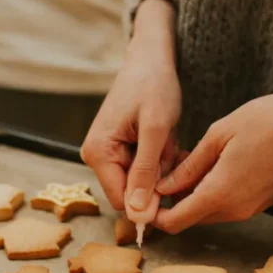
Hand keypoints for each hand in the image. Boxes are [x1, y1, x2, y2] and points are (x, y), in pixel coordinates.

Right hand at [81, 0, 179, 218]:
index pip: (121, 201)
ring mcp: (107, 154)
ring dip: (161, 168)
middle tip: (172, 150)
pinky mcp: (118, 150)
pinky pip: (142, 169)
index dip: (150, 203)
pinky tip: (168, 142)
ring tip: (170, 141)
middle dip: (157, 178)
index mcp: (98, 153)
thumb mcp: (155, 130)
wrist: (150, 59)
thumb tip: (138, 213)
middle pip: (131, 192)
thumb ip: (145, 172)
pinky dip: (160, 160)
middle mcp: (96, 157)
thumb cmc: (153, 86)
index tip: (176, 186)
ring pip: (141, 182)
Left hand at [153, 85, 272, 232]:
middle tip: (166, 167)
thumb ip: (190, 166)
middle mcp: (235, 211)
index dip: (154, 212)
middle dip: (172, 200)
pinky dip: (212, 191)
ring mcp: (250, 209)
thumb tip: (164, 186)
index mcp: (220, 194)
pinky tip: (212, 164)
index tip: (145, 192)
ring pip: (207, 212)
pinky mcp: (260, 203)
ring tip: (190, 160)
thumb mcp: (221, 135)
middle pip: (189, 218)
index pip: (174, 222)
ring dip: (192, 194)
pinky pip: (226, 205)